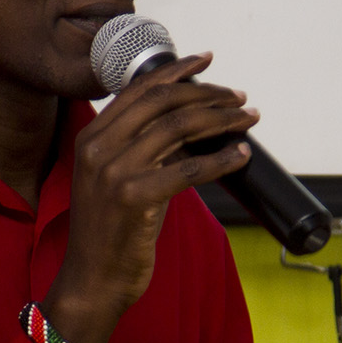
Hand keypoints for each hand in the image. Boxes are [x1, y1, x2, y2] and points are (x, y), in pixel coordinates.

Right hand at [43, 52, 257, 342]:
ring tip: (249, 118)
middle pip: (163, 102)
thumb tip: (193, 124)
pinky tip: (242, 155)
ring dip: (223, 120)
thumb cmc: (112, 234)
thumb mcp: (120, 181)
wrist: (93, 281)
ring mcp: (115, 171)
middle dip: (208, 94)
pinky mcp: (135, 197)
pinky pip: (190, 169)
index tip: (208, 61)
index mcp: (91, 137)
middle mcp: (99, 147)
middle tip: (239, 98)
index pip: (139, 89)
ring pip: (179, 128)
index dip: (177, 70)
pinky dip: (222, 159)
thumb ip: (145, 150)